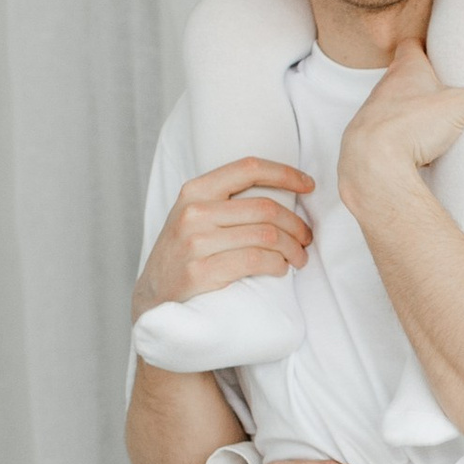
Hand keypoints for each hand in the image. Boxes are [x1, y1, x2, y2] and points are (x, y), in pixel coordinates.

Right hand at [133, 157, 314, 323]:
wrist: (154, 294)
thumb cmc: (184, 253)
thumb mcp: (194, 215)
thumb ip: (227, 201)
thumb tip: (284, 194)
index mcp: (195, 190)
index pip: (248, 169)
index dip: (285, 174)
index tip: (309, 185)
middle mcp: (194, 212)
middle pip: (265, 208)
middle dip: (296, 224)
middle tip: (306, 238)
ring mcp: (196, 242)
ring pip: (266, 236)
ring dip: (292, 249)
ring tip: (298, 258)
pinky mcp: (201, 272)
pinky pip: (255, 261)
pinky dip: (277, 265)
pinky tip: (280, 268)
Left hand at [336, 38, 463, 214]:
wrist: (369, 166)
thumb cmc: (407, 126)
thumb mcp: (461, 106)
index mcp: (404, 71)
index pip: (411, 45)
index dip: (424, 45)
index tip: (440, 48)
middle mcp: (384, 90)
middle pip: (403, 77)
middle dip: (422, 81)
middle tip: (447, 86)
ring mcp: (375, 118)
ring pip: (395, 107)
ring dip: (412, 112)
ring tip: (436, 121)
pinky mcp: (372, 145)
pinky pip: (390, 137)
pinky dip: (404, 140)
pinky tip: (419, 150)